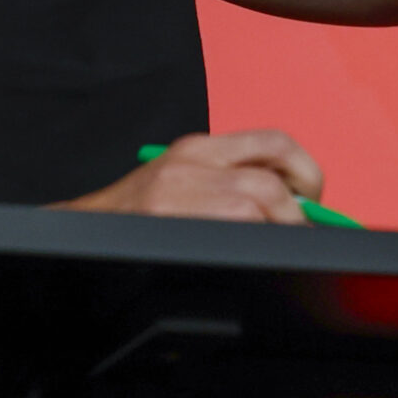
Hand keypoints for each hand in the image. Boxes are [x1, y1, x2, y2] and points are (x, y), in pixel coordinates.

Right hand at [60, 130, 322, 224]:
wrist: (84, 229)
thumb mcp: (184, 176)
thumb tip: (296, 201)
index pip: (273, 144)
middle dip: (297, 214)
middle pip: (270, 184)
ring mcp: (178, 197)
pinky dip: (249, 246)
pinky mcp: (170, 228)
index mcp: (198, 148)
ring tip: (271, 245)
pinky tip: (244, 254)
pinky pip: (230, 237)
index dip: (304, 170)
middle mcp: (190, 165)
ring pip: (254, 210)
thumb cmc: (137, 210)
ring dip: (274, 232)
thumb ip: (233, 177)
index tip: (312, 195)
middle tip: (298, 232)